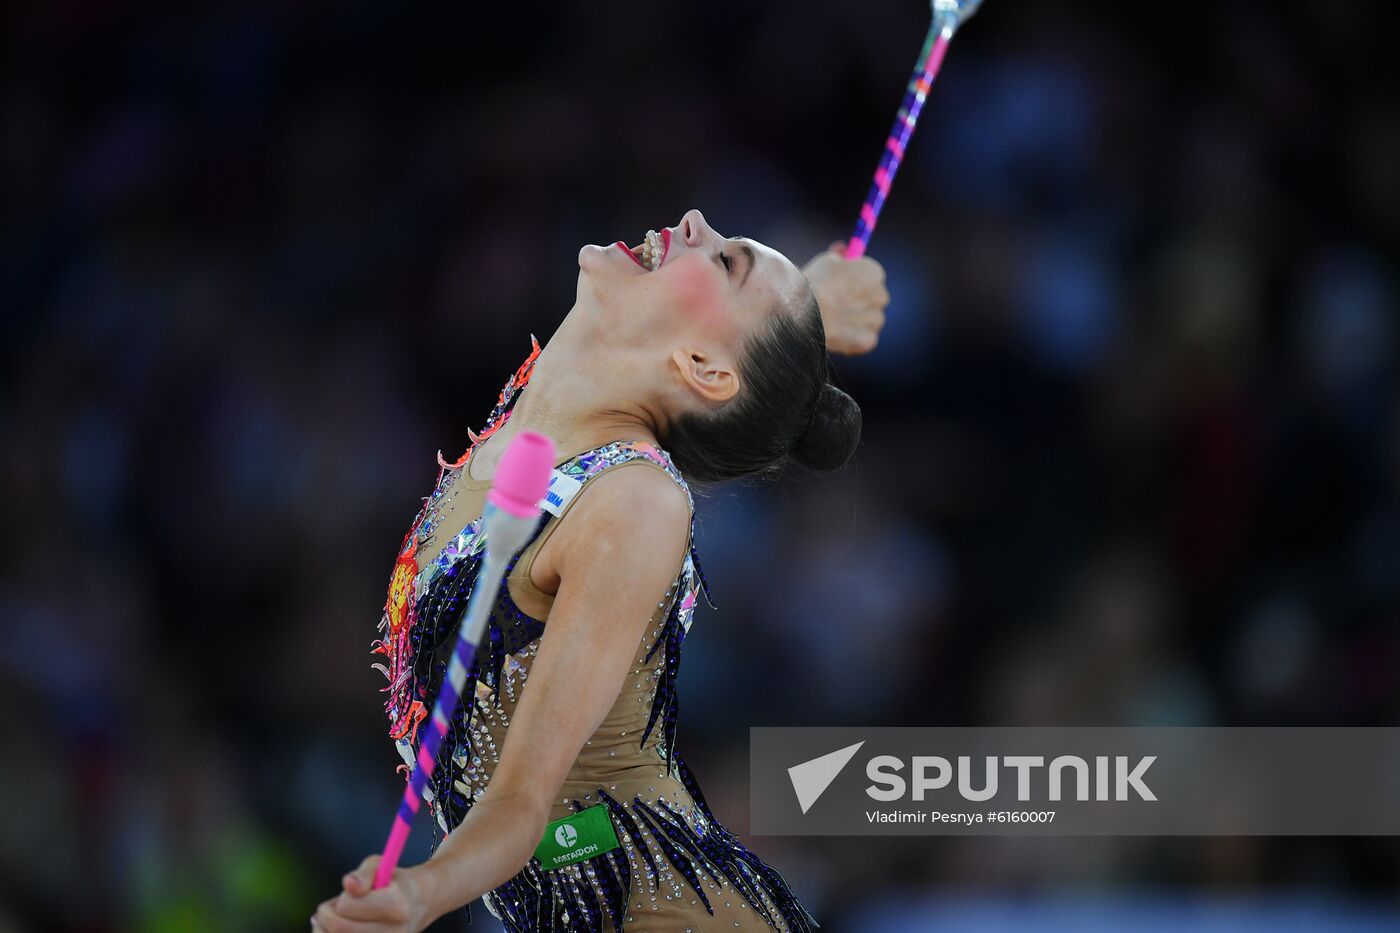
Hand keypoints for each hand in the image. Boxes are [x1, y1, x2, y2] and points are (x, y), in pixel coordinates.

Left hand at [311, 854, 432, 932]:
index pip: (346, 907)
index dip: (340, 899)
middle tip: (327, 909)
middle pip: (340, 930)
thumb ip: (363, 873)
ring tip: (337, 919)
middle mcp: (395, 931)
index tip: (344, 895)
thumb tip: (349, 885)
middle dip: (326, 917)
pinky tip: (338, 932)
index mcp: (396, 904)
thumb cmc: (394, 882)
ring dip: (327, 931)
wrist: (421, 903)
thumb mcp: (380, 866)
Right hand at [802, 240, 889, 355]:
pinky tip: (836, 334)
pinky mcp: (867, 341)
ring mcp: (875, 319)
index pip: (871, 275)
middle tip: (838, 304)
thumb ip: (839, 257)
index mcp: (873, 272)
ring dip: (857, 320)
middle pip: (874, 298)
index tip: (844, 285)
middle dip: (860, 301)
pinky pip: (864, 339)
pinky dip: (853, 339)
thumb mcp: (825, 261)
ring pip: (870, 320)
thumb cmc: (813, 282)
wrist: (802, 311)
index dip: (857, 281)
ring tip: (833, 320)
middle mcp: (880, 295)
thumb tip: (842, 249)